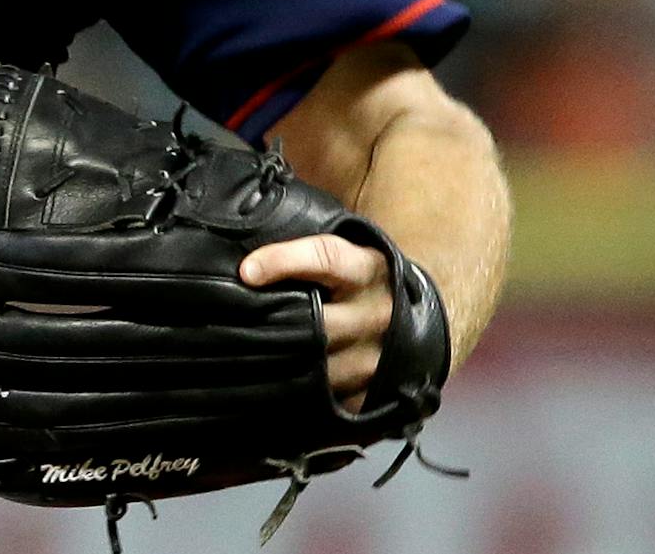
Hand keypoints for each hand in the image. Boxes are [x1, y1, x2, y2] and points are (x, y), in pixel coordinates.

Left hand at [240, 233, 392, 404]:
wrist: (425, 313)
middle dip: (275, 327)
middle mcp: (376, 313)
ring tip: (242, 365)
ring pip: (322, 368)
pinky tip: (274, 395)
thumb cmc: (364, 278)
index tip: (246, 271)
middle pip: (319, 322)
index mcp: (366, 269)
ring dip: (283, 366)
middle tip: (228, 330)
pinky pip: (334, 402)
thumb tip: (252, 257)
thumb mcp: (349, 252)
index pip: (325, 257)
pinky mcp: (378, 392)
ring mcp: (379, 357)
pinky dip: (304, 399)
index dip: (284, 261)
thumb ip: (308, 252)